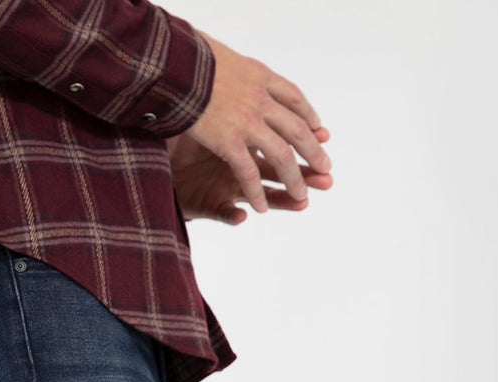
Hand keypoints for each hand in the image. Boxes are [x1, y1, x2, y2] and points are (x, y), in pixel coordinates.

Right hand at [182, 31, 332, 214]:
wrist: (172, 64)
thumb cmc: (190, 60)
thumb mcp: (222, 58)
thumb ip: (235, 72)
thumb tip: (236, 71)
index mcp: (260, 76)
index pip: (294, 98)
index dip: (309, 116)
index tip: (320, 130)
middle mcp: (260, 99)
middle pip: (297, 129)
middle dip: (312, 152)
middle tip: (325, 169)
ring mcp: (247, 121)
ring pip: (280, 154)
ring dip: (293, 178)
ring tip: (302, 196)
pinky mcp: (228, 140)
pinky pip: (249, 172)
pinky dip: (256, 192)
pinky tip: (262, 209)